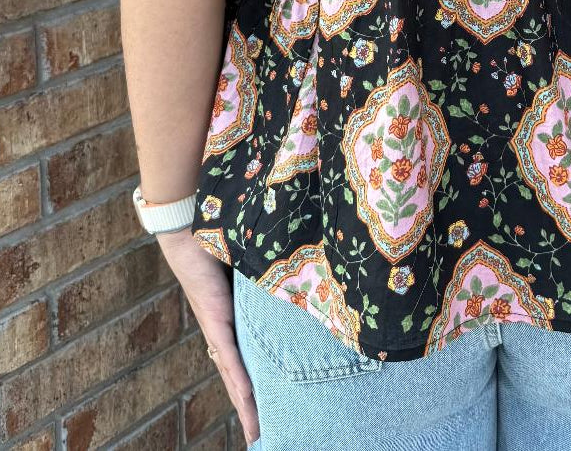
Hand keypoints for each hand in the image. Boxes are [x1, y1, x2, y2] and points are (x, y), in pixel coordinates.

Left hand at [157, 228, 259, 446]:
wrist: (188, 230)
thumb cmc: (216, 241)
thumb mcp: (249, 267)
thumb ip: (264, 276)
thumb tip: (291, 273)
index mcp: (229, 321)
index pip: (243, 362)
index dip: (253, 389)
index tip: (264, 411)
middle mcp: (222, 331)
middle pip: (238, 379)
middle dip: (250, 410)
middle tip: (261, 436)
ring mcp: (217, 328)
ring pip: (234, 376)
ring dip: (245, 405)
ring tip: (256, 431)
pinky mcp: (214, 318)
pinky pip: (230, 354)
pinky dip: (240, 378)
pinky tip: (248, 398)